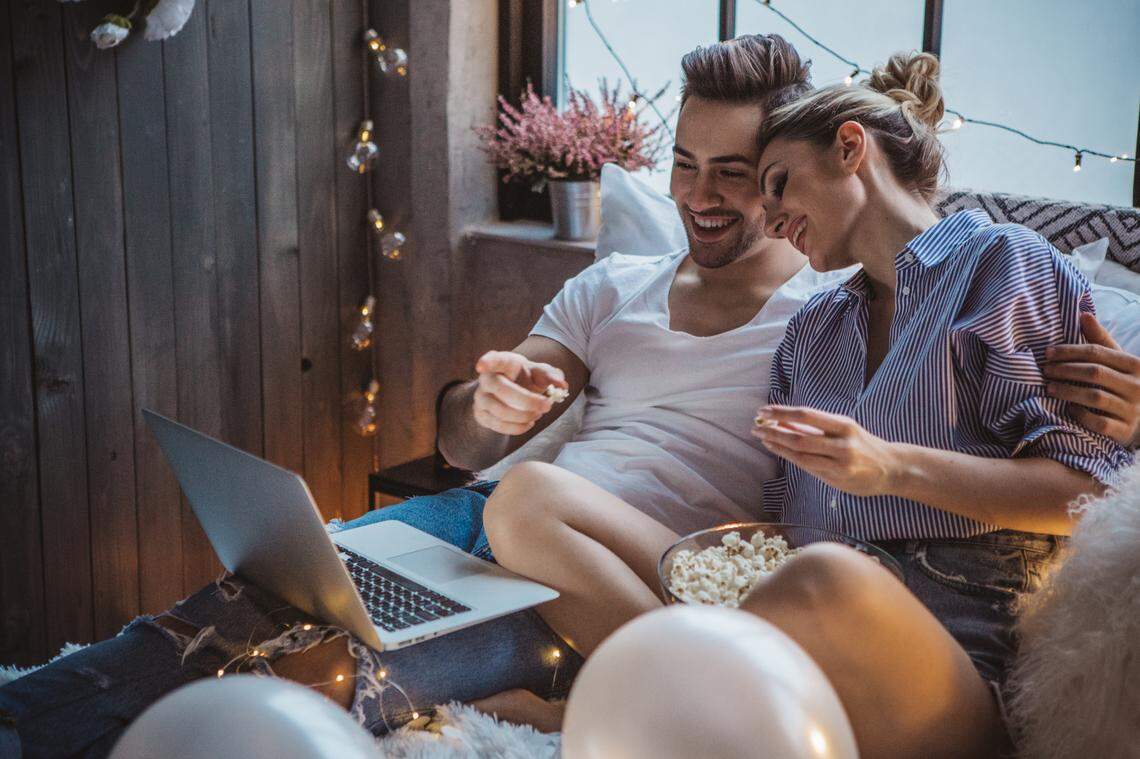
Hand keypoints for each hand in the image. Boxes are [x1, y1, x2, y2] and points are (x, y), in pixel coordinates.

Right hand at [472, 351, 568, 435]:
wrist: (513, 394)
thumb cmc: (527, 378)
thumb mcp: (540, 373)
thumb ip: (550, 376)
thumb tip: (562, 385)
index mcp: (502, 362)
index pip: (493, 360)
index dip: (487, 362)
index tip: (481, 366)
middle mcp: (487, 379)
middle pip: (502, 390)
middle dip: (527, 401)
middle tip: (548, 406)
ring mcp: (481, 398)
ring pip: (501, 411)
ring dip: (525, 416)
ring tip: (539, 414)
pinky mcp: (481, 415)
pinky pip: (499, 425)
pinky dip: (518, 427)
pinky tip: (529, 422)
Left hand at [752, 406, 899, 496]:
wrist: (892, 469)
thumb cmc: (862, 444)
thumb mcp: (844, 429)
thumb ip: (816, 426)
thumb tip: (783, 420)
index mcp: (844, 425)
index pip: (807, 415)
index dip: (782, 412)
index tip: (764, 410)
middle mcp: (843, 444)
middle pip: (800, 437)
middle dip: (774, 431)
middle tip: (756, 426)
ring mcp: (840, 464)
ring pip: (801, 455)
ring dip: (778, 446)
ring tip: (762, 438)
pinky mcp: (836, 480)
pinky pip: (807, 468)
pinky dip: (790, 457)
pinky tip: (778, 450)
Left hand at [1043, 312, 1139, 448]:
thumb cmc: (1123, 384)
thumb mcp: (1117, 361)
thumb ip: (1100, 340)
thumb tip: (1083, 314)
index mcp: (1135, 365)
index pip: (1097, 352)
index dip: (1069, 351)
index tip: (1047, 353)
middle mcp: (1137, 386)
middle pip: (1095, 373)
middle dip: (1065, 370)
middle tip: (1044, 370)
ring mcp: (1132, 410)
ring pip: (1095, 397)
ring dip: (1068, 391)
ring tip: (1049, 387)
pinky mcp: (1124, 430)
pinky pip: (1099, 422)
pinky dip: (1081, 415)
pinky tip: (1068, 408)